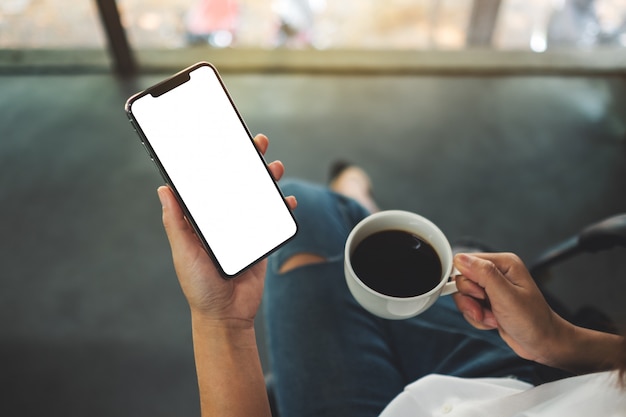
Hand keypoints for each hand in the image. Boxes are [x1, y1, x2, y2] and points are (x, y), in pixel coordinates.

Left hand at [157, 134, 296, 326]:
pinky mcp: (261, 241)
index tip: (225, 140)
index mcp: (203, 219)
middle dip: (248, 162)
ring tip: (275, 167)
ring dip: (268, 180)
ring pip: (258, 197)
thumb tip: (164, 189)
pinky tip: (288, 201)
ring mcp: (244, 229)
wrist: (226, 315)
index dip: (218, 161)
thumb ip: (177, 222)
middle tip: (258, 143)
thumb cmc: (199, 285)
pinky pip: (274, 220)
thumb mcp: (184, 252)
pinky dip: (283, 208)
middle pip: (238, 184)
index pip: (211, 183)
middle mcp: (224, 220)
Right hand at [452, 252, 570, 365]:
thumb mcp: (506, 296)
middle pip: (462, 280)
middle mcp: (497, 272)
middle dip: (471, 300)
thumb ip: (483, 274)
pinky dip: (477, 318)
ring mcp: (492, 288)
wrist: (542, 344)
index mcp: (503, 263)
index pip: (465, 261)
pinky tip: (493, 321)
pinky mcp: (488, 301)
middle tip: (485, 310)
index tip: (480, 295)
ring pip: (464, 295)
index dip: (466, 281)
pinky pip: (469, 307)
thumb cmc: (533, 321)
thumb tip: (461, 259)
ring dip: (474, 311)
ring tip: (492, 318)